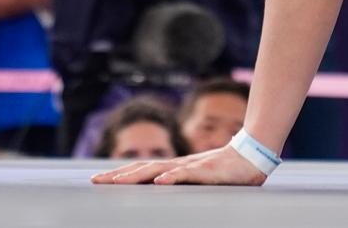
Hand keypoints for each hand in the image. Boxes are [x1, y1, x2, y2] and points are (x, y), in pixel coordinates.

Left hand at [91, 145, 267, 185]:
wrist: (253, 156)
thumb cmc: (228, 171)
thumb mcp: (200, 179)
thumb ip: (183, 183)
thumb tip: (162, 190)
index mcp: (176, 168)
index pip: (143, 170)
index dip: (121, 174)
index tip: (99, 180)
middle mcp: (179, 165)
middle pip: (143, 169)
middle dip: (118, 175)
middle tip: (94, 181)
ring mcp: (192, 167)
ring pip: (159, 170)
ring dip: (136, 176)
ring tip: (116, 182)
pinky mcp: (206, 171)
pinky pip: (186, 174)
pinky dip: (171, 177)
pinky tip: (158, 182)